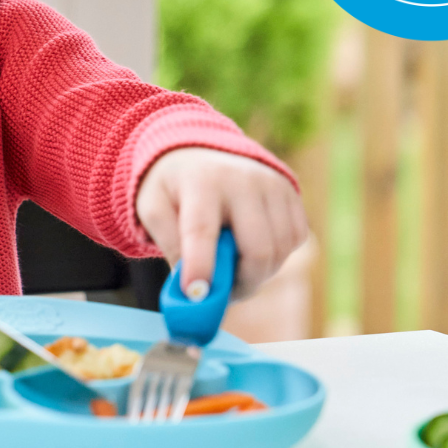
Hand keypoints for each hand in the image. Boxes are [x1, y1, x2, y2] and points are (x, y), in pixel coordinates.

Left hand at [135, 147, 305, 300]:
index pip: (203, 230)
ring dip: (258, 275)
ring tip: (232, 271)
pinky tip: (251, 250)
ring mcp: (274, 185)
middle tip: (221, 295)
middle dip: (241, 284)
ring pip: (279, 251)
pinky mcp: (292, 194)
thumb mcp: (152, 208)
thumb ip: (168, 244)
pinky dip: (277, 257)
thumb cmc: (173, 188)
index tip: (196, 296)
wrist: (200, 151)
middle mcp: (243, 180)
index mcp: (201, 182)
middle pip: (257, 249)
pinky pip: (295, 240)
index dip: (202, 267)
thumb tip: (192, 288)